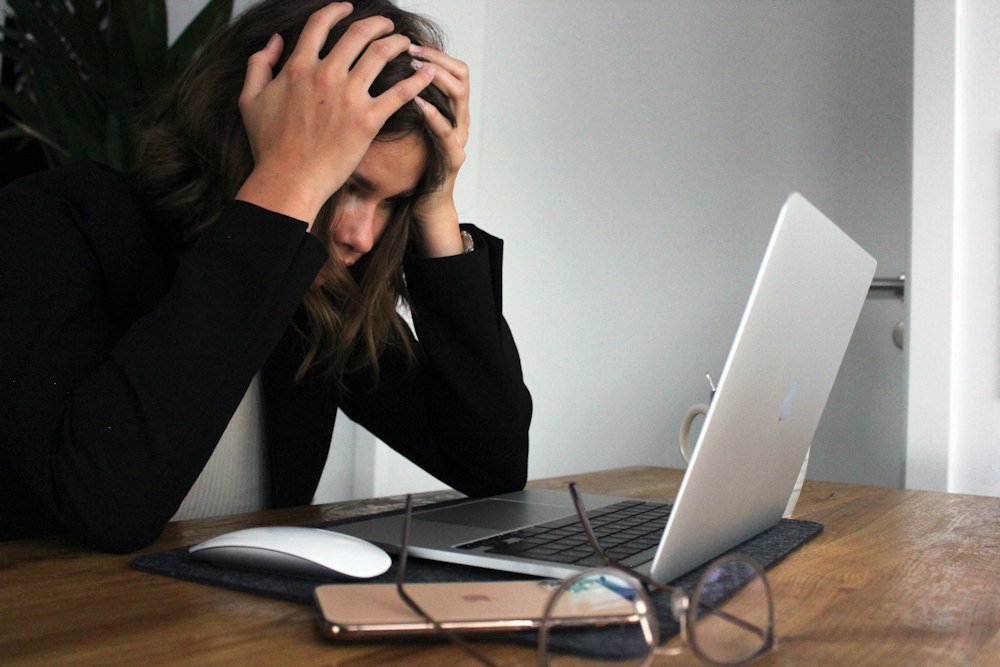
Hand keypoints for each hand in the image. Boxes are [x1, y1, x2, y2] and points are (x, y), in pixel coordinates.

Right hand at [235, 2, 436, 228]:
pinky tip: (428, 72)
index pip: (320, 24)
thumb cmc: (269, 145)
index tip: (347, 8)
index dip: (336, 10)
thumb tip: (274, 41)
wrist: (288, 180)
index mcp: (298, 67)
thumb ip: (259, 64)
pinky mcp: (368, 120)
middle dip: (377, 24)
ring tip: (406, 43)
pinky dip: (417, 79)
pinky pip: (400, 92)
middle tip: (387, 25)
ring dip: (397, 43)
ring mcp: (349, 97)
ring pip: (381, 54)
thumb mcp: (250, 99)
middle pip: (358, 33)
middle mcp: (326, 75)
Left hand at [408, 44, 469, 256]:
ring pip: (459, 97)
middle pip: (461, 75)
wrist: (424, 205)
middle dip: (435, 58)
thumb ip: (402, 102)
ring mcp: (459, 138)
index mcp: (450, 109)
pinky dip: (432, 114)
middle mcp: (460, 120)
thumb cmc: (412, 166)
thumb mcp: (407, 127)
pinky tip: (416, 102)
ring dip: (436, 78)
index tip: (410, 42)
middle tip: (411, 49)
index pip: (453, 68)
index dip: (434, 52)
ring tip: (413, 68)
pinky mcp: (453, 158)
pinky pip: (447, 132)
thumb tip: (378, 73)